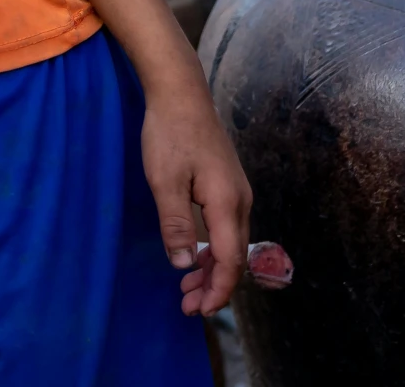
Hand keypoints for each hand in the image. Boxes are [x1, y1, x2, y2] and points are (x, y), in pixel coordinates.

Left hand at [142, 80, 250, 314]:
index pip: (230, 260)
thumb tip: (182, 263)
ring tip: (187, 289)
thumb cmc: (170, 134)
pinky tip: (193, 256)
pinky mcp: (227, 186)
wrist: (182, 94)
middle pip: (234, 257)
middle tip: (187, 306)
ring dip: (211, 269)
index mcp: (227, 204)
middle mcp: (240, 202)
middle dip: (214, 286)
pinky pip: (225, 229)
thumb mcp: (164, 180)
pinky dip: (211, 249)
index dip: (217, 289)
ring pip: (230, 243)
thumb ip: (175, 223)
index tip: (200, 310)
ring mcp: (236, 193)